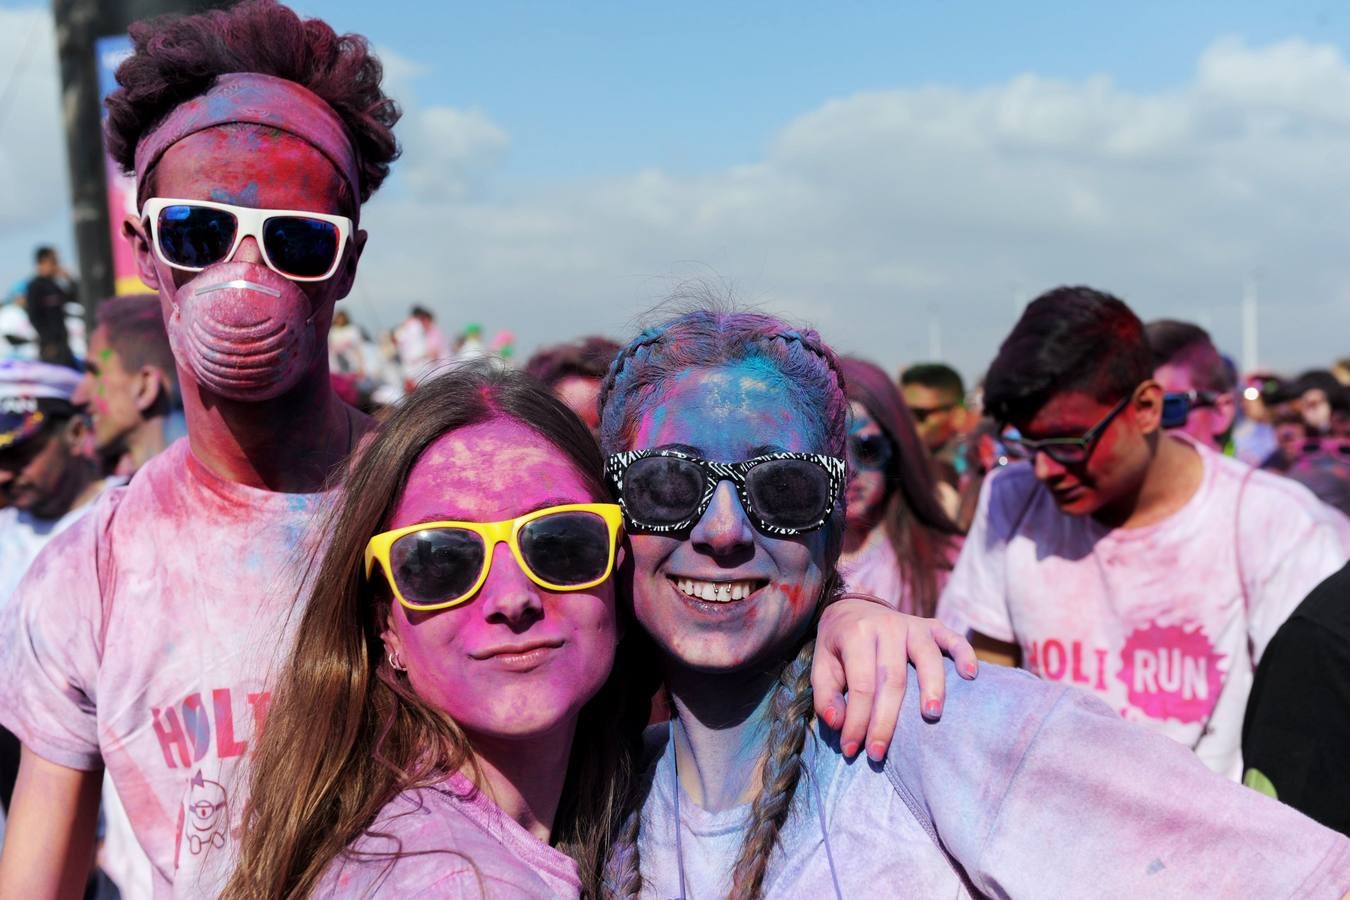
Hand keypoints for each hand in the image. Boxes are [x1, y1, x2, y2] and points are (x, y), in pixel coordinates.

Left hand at [812, 595, 977, 762]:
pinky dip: (965, 654)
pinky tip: (970, 675)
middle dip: (886, 720)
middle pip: (893, 678)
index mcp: (856, 634)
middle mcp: (887, 626)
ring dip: (932, 687)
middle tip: (878, 753)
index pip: (861, 685)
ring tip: (931, 716)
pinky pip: (953, 638)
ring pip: (927, 657)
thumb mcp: (821, 666)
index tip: (852, 749)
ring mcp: (912, 624)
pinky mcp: (932, 626)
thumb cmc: (839, 647)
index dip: (857, 720)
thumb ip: (825, 695)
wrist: (852, 608)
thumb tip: (838, 724)